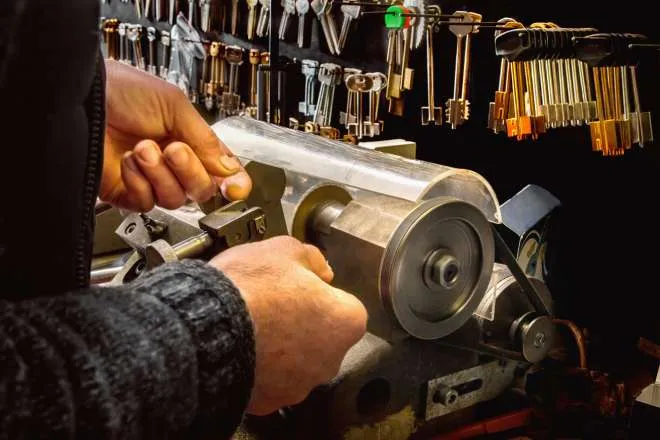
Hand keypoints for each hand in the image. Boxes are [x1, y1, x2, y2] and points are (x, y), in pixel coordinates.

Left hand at [100, 60, 251, 211]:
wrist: (83, 100)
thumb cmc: (122, 90)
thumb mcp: (175, 105)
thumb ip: (207, 140)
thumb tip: (231, 170)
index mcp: (193, 141)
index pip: (223, 172)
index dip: (233, 184)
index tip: (234, 189)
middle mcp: (175, 164)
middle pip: (202, 190)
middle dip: (189, 170)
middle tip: (173, 149)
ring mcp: (152, 179)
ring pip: (175, 200)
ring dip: (160, 173)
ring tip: (142, 148)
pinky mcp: (127, 192)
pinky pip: (147, 203)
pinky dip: (139, 182)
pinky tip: (128, 161)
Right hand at [210, 236, 367, 415]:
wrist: (205, 328)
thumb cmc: (249, 289)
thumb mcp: (283, 249)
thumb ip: (311, 258)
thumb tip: (319, 267)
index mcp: (345, 321)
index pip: (343, 305)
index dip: (318, 292)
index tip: (300, 286)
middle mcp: (330, 360)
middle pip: (321, 338)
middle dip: (302, 323)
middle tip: (273, 303)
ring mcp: (299, 385)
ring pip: (296, 363)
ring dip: (281, 347)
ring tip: (252, 323)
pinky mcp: (269, 402)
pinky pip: (269, 381)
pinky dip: (259, 368)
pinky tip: (241, 346)